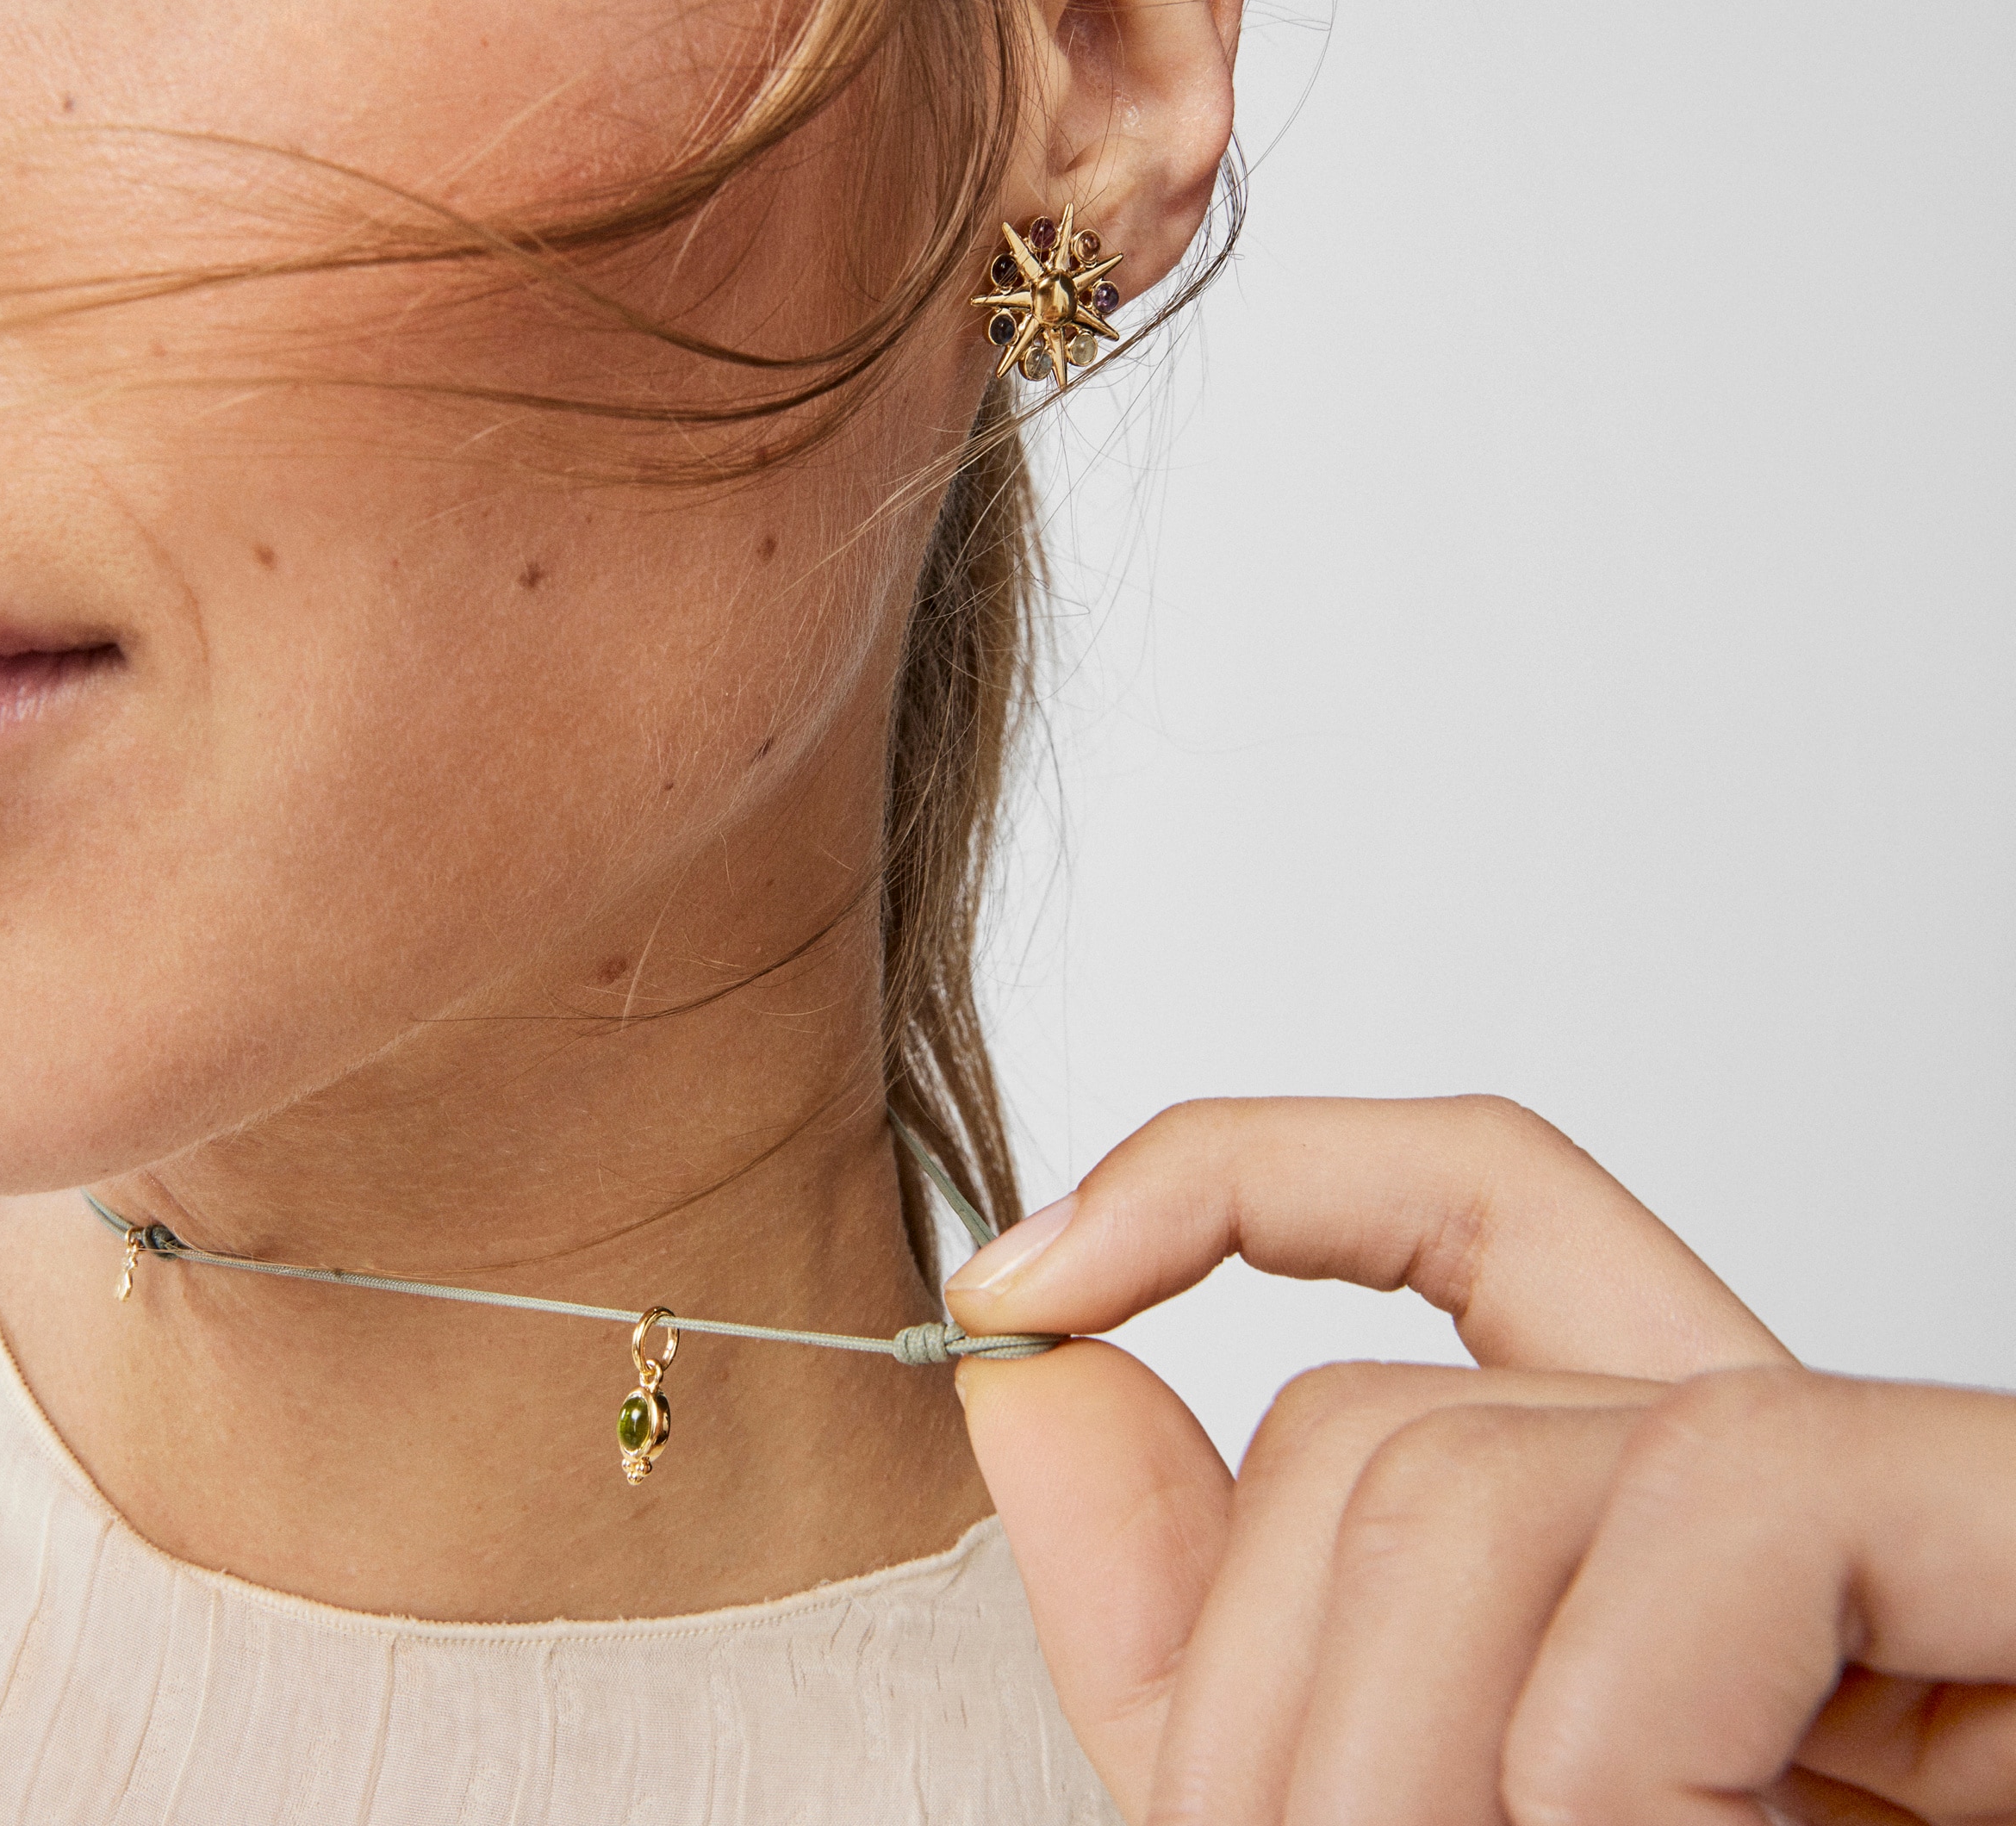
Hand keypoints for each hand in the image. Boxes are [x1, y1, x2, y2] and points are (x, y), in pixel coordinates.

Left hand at [945, 1095, 2015, 1823]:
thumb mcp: (1368, 1804)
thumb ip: (1190, 1615)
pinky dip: (1597, 1740)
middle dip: (1246, 1706)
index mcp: (1639, 1522)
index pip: (1465, 1195)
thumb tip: (1026, 1368)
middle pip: (1383, 1419)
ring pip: (1488, 1475)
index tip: (1019, 1289)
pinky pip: (1725, 1497)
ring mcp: (1902, 1505)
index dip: (1232, 1173)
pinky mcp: (2009, 1531)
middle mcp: (1778, 1485)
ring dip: (1383, 1766)